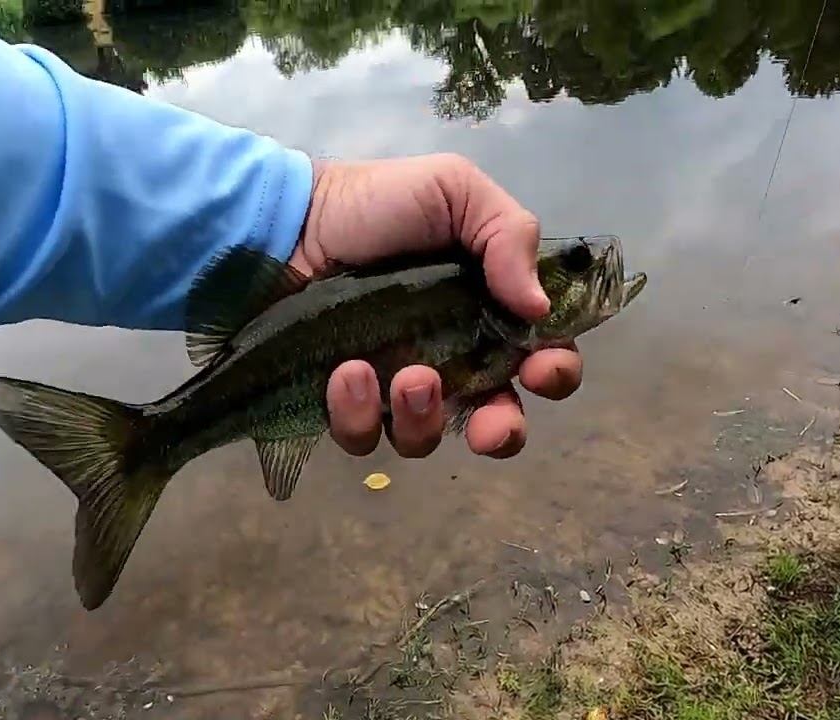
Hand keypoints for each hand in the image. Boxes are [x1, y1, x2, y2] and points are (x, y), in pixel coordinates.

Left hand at [290, 153, 582, 459]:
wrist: (287, 222)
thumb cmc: (376, 204)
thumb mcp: (454, 190)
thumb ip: (509, 235)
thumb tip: (539, 310)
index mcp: (486, 312)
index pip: (539, 358)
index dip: (552, 373)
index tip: (538, 369)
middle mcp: (449, 359)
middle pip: (495, 421)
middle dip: (501, 431)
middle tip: (487, 422)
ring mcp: (392, 387)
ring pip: (425, 437)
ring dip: (422, 416)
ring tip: (403, 374)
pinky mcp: (343, 404)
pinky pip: (363, 436)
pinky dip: (359, 414)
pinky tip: (345, 372)